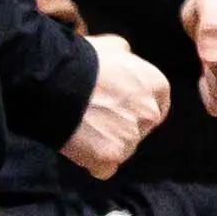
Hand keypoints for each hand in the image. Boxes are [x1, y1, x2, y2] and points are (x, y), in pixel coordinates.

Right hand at [66, 32, 169, 176]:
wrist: (59, 84)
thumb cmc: (86, 61)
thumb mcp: (116, 47)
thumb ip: (129, 60)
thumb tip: (127, 62)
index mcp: (157, 87)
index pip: (157, 107)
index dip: (136, 110)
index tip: (119, 111)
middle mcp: (150, 114)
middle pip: (140, 130)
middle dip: (122, 129)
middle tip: (96, 121)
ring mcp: (131, 138)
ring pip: (123, 150)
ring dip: (106, 146)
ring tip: (83, 131)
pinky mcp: (110, 158)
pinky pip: (104, 168)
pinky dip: (92, 163)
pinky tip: (79, 147)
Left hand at [181, 0, 216, 119]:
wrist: (207, 27)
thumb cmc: (212, 9)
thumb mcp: (208, 1)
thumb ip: (211, 23)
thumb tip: (213, 58)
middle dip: (214, 62)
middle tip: (215, 47)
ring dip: (210, 77)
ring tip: (216, 60)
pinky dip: (207, 95)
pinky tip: (213, 78)